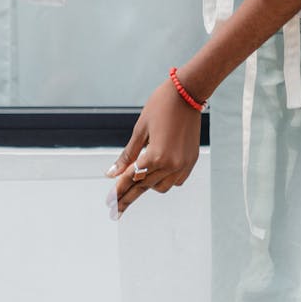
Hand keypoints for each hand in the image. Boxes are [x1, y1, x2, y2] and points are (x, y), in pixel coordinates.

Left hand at [105, 79, 201, 216]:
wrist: (187, 93)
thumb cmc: (160, 106)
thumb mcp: (140, 130)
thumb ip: (127, 155)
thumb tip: (112, 174)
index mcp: (155, 156)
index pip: (131, 179)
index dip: (118, 192)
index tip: (109, 203)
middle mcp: (171, 164)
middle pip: (144, 187)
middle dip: (128, 196)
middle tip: (115, 208)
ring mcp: (183, 164)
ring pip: (161, 187)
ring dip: (148, 186)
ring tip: (136, 182)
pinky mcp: (191, 161)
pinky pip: (176, 180)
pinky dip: (164, 180)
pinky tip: (155, 175)